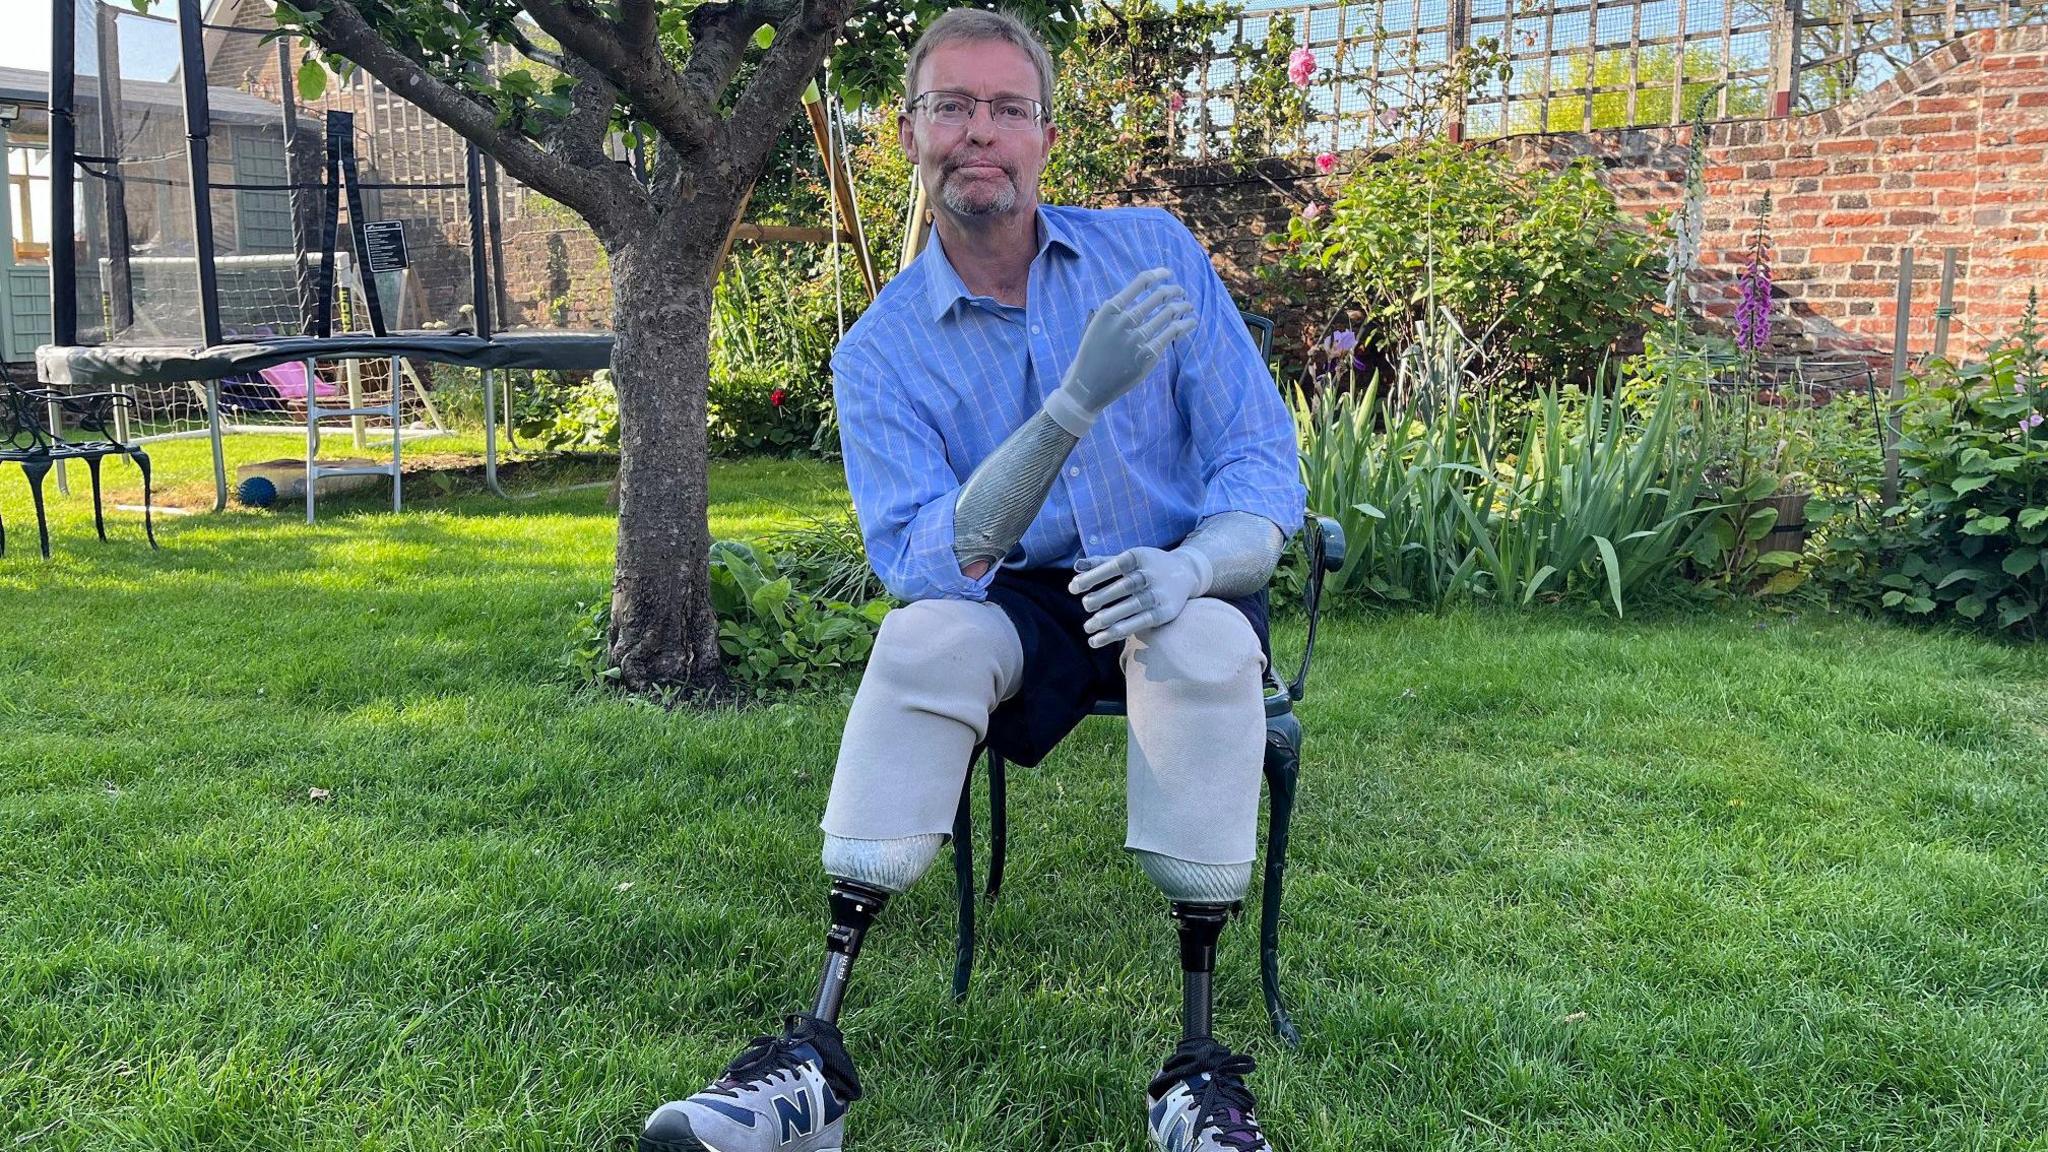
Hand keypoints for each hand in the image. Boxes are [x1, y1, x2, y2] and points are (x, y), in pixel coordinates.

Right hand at [1043, 268, 1196, 435]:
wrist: (1086, 387)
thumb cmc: (1091, 356)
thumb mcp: (1096, 327)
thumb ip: (1116, 314)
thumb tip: (1144, 300)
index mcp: (1109, 310)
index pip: (1140, 282)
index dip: (1158, 274)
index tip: (1167, 274)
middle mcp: (1123, 321)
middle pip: (1158, 296)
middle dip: (1174, 291)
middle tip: (1180, 292)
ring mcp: (1136, 339)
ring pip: (1169, 313)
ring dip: (1182, 306)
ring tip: (1188, 306)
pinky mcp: (1147, 356)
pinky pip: (1171, 333)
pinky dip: (1184, 325)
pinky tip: (1190, 323)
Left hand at [1068, 546, 1211, 646]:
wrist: (1186, 573)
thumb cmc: (1147, 566)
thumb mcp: (1128, 559)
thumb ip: (1101, 563)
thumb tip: (1076, 566)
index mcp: (1138, 557)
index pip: (1114, 566)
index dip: (1092, 577)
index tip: (1073, 588)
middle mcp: (1151, 575)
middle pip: (1124, 587)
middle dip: (1101, 597)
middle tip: (1085, 605)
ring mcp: (1159, 594)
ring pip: (1132, 607)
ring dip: (1107, 619)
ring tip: (1088, 627)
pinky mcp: (1164, 613)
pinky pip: (1139, 624)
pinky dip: (1117, 633)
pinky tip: (1098, 640)